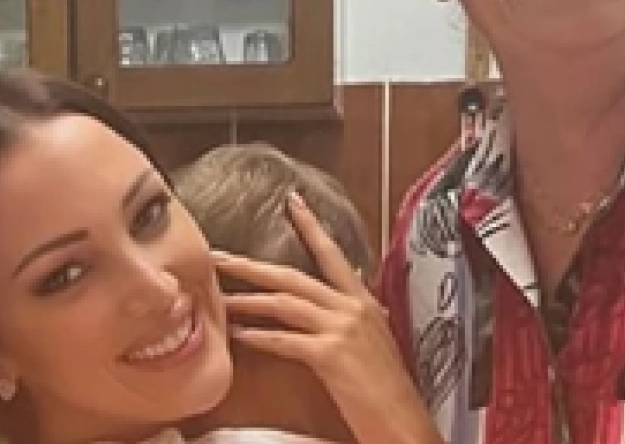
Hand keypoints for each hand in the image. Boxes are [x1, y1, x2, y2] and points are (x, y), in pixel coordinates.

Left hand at [211, 193, 443, 443]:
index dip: (312, 227)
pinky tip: (241, 337)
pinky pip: (286, 340)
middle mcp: (354, 308)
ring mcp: (342, 329)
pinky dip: (260, 337)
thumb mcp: (376, 342)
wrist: (404, 423)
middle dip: (253, 265)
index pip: (334, 255)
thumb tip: (348, 288)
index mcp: (365, 303)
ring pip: (285, 303)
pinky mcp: (331, 355)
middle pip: (294, 276)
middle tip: (220, 255)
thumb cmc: (387, 391)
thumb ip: (359, 315)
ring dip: (248, 300)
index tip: (293, 202)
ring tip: (221, 297)